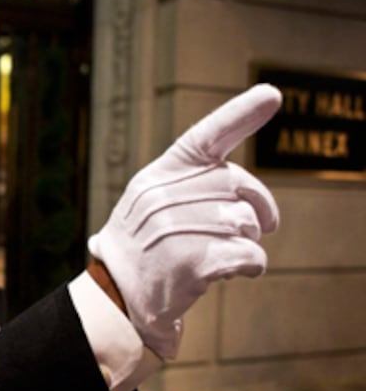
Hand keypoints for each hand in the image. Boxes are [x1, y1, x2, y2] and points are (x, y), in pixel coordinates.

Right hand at [88, 84, 281, 358]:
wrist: (118, 296)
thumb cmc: (146, 245)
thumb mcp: (152, 202)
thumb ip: (190, 184)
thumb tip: (247, 194)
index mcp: (158, 175)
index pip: (204, 136)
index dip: (240, 114)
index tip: (271, 94)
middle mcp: (164, 197)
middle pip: (238, 184)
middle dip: (257, 206)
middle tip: (262, 224)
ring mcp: (176, 229)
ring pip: (246, 222)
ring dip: (248, 240)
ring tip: (228, 251)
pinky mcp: (191, 263)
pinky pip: (250, 255)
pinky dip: (252, 265)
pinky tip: (235, 271)